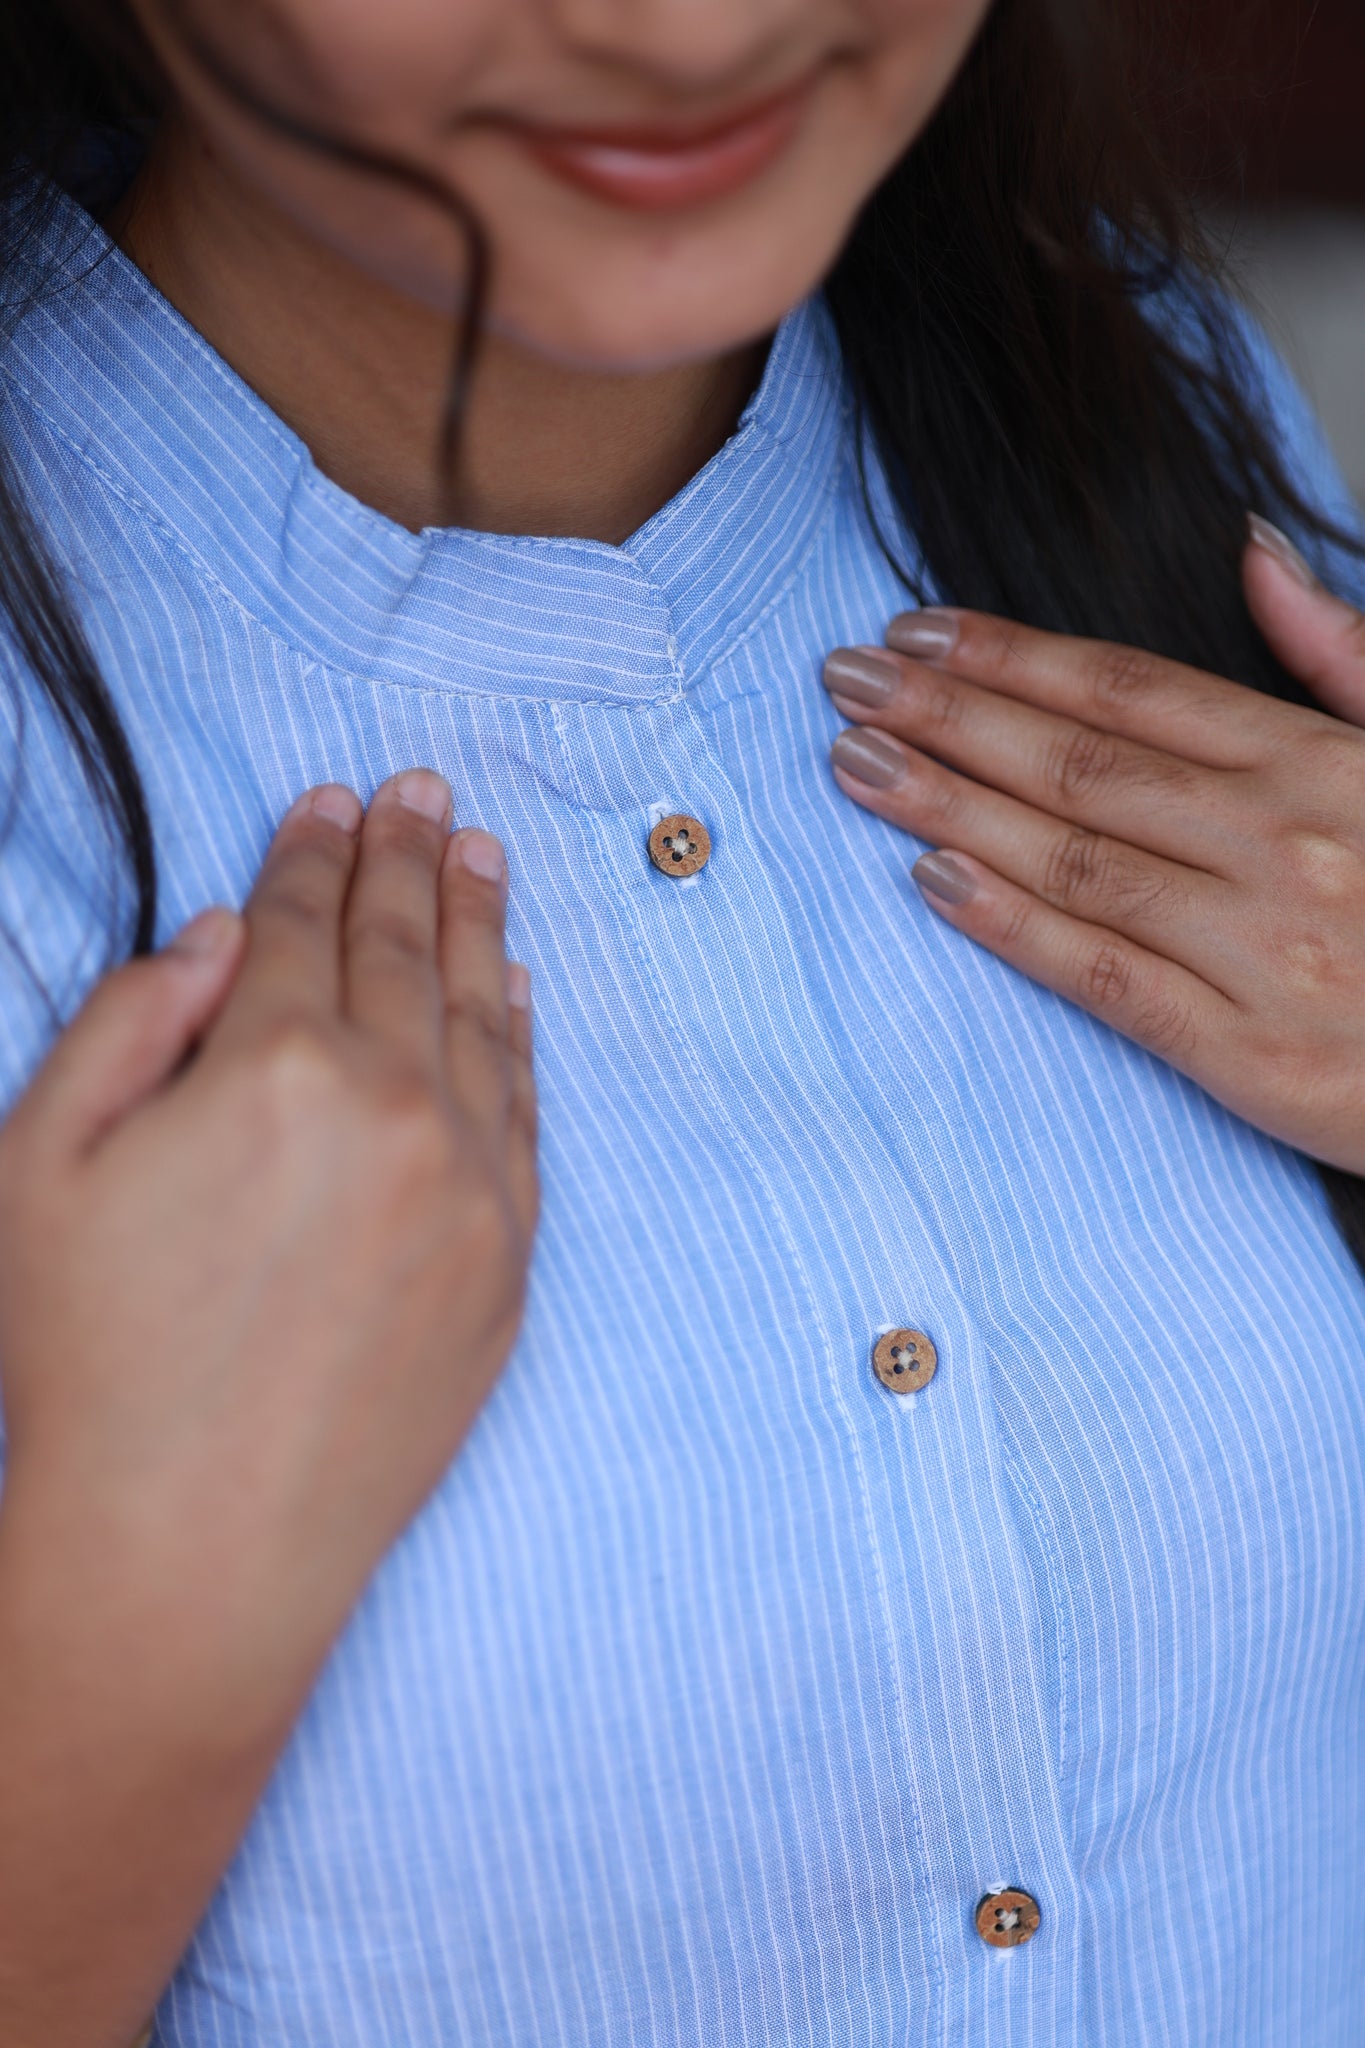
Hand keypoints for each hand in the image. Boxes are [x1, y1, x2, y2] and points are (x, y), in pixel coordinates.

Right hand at [0, 770, 536, 2044]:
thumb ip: (129, 1023)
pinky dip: (520, 1036)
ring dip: (475, 923)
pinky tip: (514, 986)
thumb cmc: (94, 1361)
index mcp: (272, 1065)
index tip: (328, 802)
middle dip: (403, 858)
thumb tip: (217, 939)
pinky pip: (524, 1113)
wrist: (194, 1548)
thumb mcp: (40, 1164)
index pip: (297, 925)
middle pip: (400, 950)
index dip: (308, 854)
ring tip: (475, 854)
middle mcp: (394, 1105)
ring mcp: (469, 1183)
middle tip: (419, 791)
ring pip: (479, 1016)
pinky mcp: (511, 1259)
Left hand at [822, 517, 1364, 1173]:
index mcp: (1321, 761)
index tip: (915, 631)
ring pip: (1076, 857)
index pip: (1133, 690)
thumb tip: (1255, 553)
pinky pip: (1106, 974)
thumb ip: (1343, 653)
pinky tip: (935, 880)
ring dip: (952, 803)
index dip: (1011, 655)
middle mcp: (1284, 840)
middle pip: (1081, 762)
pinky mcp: (1248, 1052)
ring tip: (858, 763)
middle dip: (950, 713)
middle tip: (845, 680)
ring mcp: (1261, 946)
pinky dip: (1013, 925)